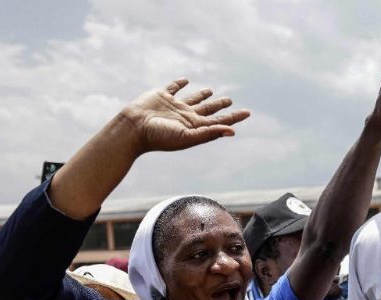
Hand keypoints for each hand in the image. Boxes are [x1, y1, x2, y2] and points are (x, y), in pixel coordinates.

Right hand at [119, 79, 249, 153]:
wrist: (133, 128)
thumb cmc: (159, 136)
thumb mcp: (187, 137)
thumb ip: (209, 133)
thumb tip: (232, 131)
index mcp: (195, 127)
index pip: (219, 121)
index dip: (234, 117)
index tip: (247, 112)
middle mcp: (187, 117)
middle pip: (208, 109)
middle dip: (219, 106)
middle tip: (230, 101)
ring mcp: (174, 106)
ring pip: (192, 98)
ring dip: (202, 95)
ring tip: (210, 91)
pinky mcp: (161, 96)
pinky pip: (173, 88)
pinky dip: (180, 83)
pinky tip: (185, 80)